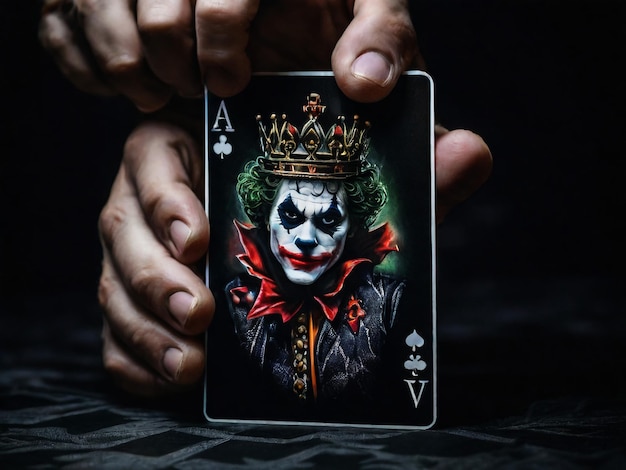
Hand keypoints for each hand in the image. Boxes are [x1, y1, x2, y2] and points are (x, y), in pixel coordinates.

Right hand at [39, 0, 418, 110]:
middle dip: (166, 50)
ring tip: (155, 92)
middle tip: (195, 90)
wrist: (296, 9)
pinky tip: (114, 82)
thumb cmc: (330, 10)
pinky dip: (79, 57)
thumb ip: (384, 38)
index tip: (231, 81)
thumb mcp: (369, 10)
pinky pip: (59, 18)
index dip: (218, 31)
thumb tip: (363, 80)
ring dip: (119, 56)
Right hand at [97, 119, 490, 395]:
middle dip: (155, 277)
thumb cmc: (328, 197)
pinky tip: (174, 376)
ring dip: (146, 328)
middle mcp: (160, 199)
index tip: (199, 236)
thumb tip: (468, 152)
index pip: (154, 157)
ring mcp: (146, 253)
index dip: (164, 197)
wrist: (305, 229)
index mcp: (198, 149)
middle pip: (122, 228)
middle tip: (203, 313)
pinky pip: (118, 332)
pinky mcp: (143, 302)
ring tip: (191, 361)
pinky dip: (136, 360)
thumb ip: (416, 162)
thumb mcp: (370, 177)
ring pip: (115, 285)